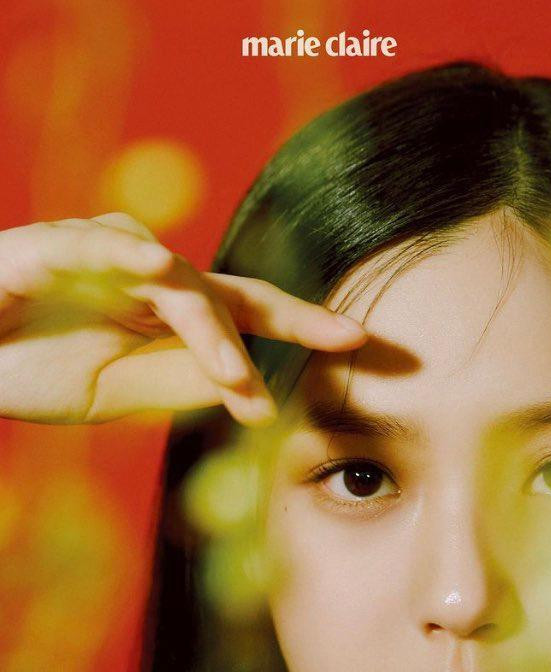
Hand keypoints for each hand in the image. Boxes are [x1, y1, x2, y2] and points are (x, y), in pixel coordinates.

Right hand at [0, 213, 367, 425]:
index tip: (363, 342)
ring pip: (176, 284)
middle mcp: (150, 276)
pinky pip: (93, 247)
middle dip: (292, 317)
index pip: (249, 315)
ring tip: (232, 380)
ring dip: (208, 332)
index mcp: (169, 311)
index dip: (304, 325)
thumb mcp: (117, 393)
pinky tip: (156, 270)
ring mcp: (106, 257)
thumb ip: (177, 381)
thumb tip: (245, 384)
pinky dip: (123, 259)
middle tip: (348, 341)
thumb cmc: (33, 365)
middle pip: (232, 293)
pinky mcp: (51, 246)